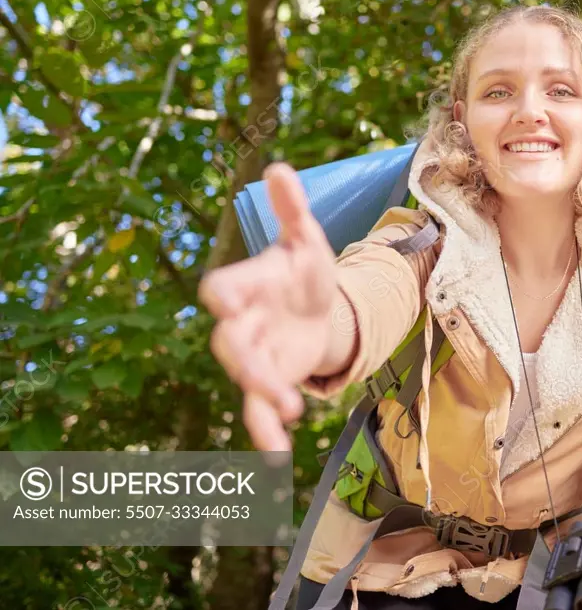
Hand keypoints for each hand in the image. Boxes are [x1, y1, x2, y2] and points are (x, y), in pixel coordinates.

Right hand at [199, 162, 344, 451]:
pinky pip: (259, 410)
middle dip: (243, 358)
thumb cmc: (304, 271)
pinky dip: (266, 432)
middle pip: (231, 342)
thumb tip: (278, 166)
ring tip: (286, 413)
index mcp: (248, 284)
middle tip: (259, 376)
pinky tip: (277, 457)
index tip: (223, 300)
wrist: (315, 308)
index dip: (224, 293)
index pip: (224, 288)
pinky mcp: (269, 381)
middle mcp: (242, 323)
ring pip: (246, 379)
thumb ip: (292, 210)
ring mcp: (253, 355)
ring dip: (261, 396)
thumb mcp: (307, 240)